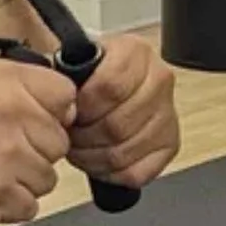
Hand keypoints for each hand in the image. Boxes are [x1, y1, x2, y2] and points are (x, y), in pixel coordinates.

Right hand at [0, 59, 75, 225]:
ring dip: (23, 180)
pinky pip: (30, 207)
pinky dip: (10, 204)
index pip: (66, 97)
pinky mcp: (2, 199)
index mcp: (9, 86)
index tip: (34, 119)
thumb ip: (26, 84)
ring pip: (47, 179)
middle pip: (60, 143)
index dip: (53, 111)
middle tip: (2, 148)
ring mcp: (9, 163)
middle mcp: (13, 121)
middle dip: (36, 149)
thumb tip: (66, 105)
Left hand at [67, 34, 180, 190]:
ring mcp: (168, 114)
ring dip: (92, 157)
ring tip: (79, 148)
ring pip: (124, 152)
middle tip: (69, 135)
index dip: (83, 106)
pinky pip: (137, 172)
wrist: (111, 85)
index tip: (69, 110)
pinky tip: (98, 160)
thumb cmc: (89, 76)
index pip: (110, 86)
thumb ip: (66, 73)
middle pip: (117, 124)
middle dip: (84, 136)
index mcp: (136, 52)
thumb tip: (55, 97)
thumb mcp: (75, 60)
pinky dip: (110, 173)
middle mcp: (159, 80)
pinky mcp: (169, 145)